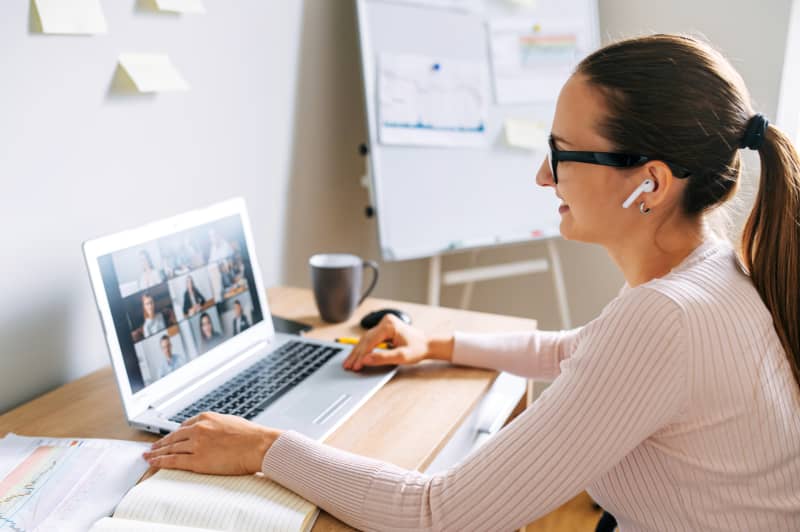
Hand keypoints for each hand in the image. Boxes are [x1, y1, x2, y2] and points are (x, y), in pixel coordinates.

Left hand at [143, 412, 281, 474]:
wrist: (258, 445)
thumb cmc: (251, 435)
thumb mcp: (231, 422)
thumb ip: (217, 426)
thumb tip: (213, 431)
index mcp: (206, 417)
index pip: (184, 426)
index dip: (173, 434)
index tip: (168, 438)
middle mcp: (198, 429)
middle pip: (173, 437)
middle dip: (161, 443)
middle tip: (152, 447)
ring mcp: (196, 444)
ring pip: (171, 448)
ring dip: (157, 453)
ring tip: (149, 456)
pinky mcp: (197, 460)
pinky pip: (174, 461)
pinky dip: (161, 462)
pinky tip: (154, 463)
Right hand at [342, 315, 452, 370]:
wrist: (427, 345)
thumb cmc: (418, 348)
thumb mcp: (402, 356)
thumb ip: (383, 358)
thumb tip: (366, 359)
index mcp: (389, 325)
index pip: (370, 341)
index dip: (362, 355)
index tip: (356, 366)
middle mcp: (385, 321)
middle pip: (365, 340)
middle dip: (356, 354)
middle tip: (348, 365)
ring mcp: (384, 324)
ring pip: (365, 339)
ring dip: (357, 352)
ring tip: (349, 363)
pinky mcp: (383, 329)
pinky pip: (370, 339)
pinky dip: (363, 349)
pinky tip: (357, 356)